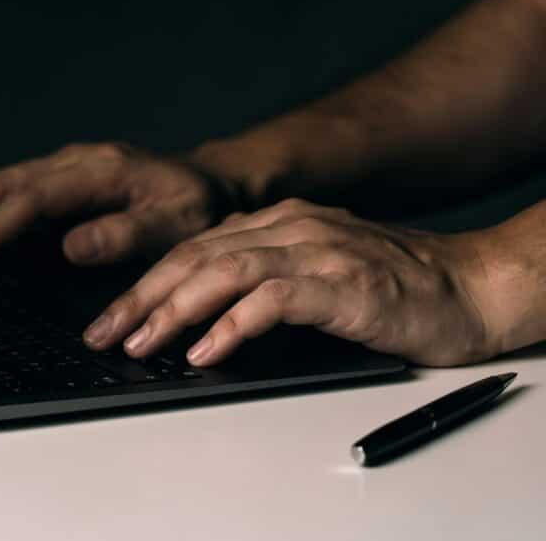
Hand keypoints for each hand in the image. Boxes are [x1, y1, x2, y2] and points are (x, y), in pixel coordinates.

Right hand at [0, 142, 239, 277]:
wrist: (208, 181)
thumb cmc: (196, 206)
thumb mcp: (176, 225)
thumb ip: (125, 235)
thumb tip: (69, 246)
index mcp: (99, 170)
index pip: (30, 199)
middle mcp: (74, 161)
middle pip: (0, 185)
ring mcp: (64, 167)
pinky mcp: (60, 179)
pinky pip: (9, 191)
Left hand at [82, 198, 497, 367]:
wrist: (470, 287)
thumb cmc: (392, 287)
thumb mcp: (314, 271)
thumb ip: (262, 278)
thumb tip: (199, 313)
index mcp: (276, 222)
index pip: (192, 248)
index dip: (144, 283)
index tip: (110, 318)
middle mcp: (289, 227)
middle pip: (194, 257)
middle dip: (141, 297)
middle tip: (103, 333)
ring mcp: (316, 251)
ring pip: (222, 272)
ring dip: (173, 310)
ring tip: (140, 343)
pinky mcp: (343, 283)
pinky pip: (273, 300)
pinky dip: (232, 326)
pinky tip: (205, 351)